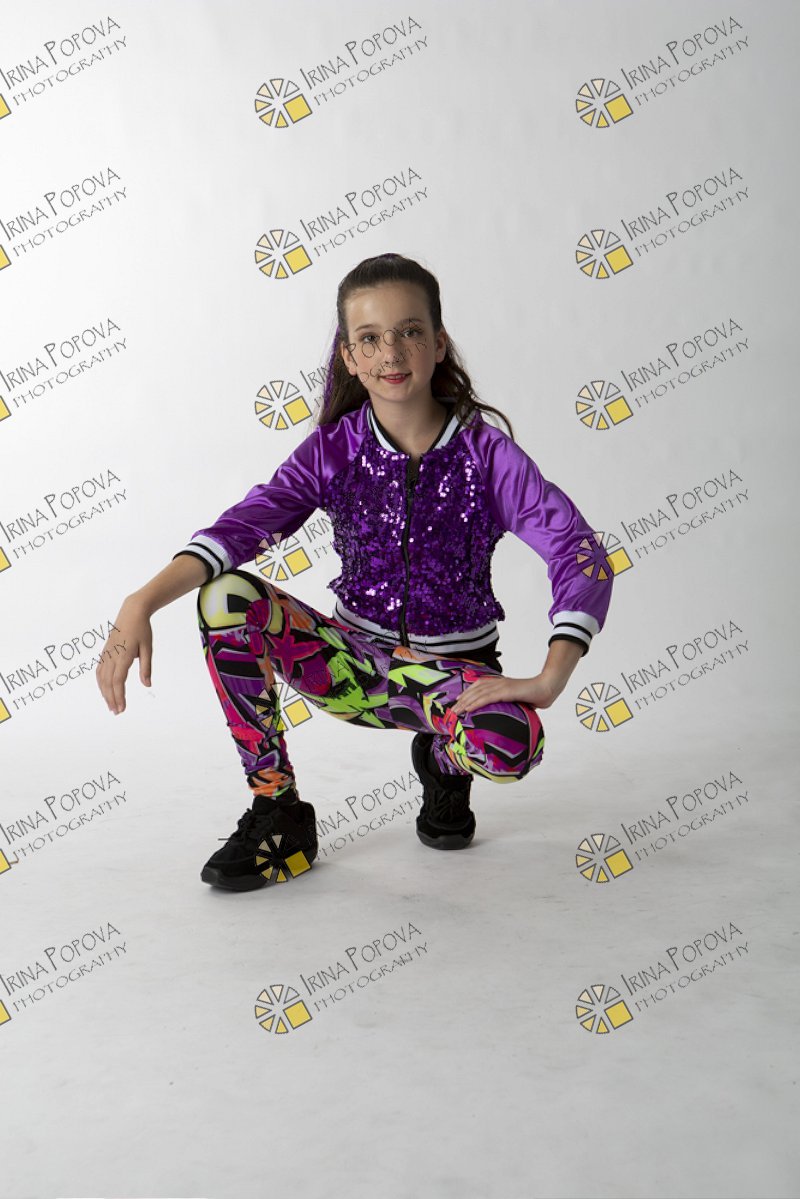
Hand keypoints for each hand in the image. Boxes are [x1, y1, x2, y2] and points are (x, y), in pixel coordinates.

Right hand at [96, 596, 153, 714]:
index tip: (122, 708)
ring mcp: (106, 654)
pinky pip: (99, 670)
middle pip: (108, 682)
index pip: (118, 680)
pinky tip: (105, 690)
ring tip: (111, 705)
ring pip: (101, 678)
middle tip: (117, 712)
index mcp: (124, 655)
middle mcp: (112, 656)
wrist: (131, 613)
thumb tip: (147, 684)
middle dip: (112, 699)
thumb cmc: (142, 630)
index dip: (119, 696)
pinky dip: (101, 683)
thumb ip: (146, 667)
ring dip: (105, 693)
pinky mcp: (105, 652)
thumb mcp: (148, 648)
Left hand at [450, 673, 561, 715]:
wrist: (548, 688)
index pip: (480, 686)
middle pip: (475, 690)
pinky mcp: (506, 691)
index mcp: (501, 683)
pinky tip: (467, 708)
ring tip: (455, 711)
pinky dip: (475, 702)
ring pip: (478, 693)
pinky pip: (487, 697)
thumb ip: (512, 706)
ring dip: (465, 702)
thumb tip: (509, 716)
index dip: (468, 692)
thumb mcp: (520, 701)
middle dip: (462, 699)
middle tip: (452, 710)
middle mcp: (499, 683)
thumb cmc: (537, 695)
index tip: (459, 701)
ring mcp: (502, 686)